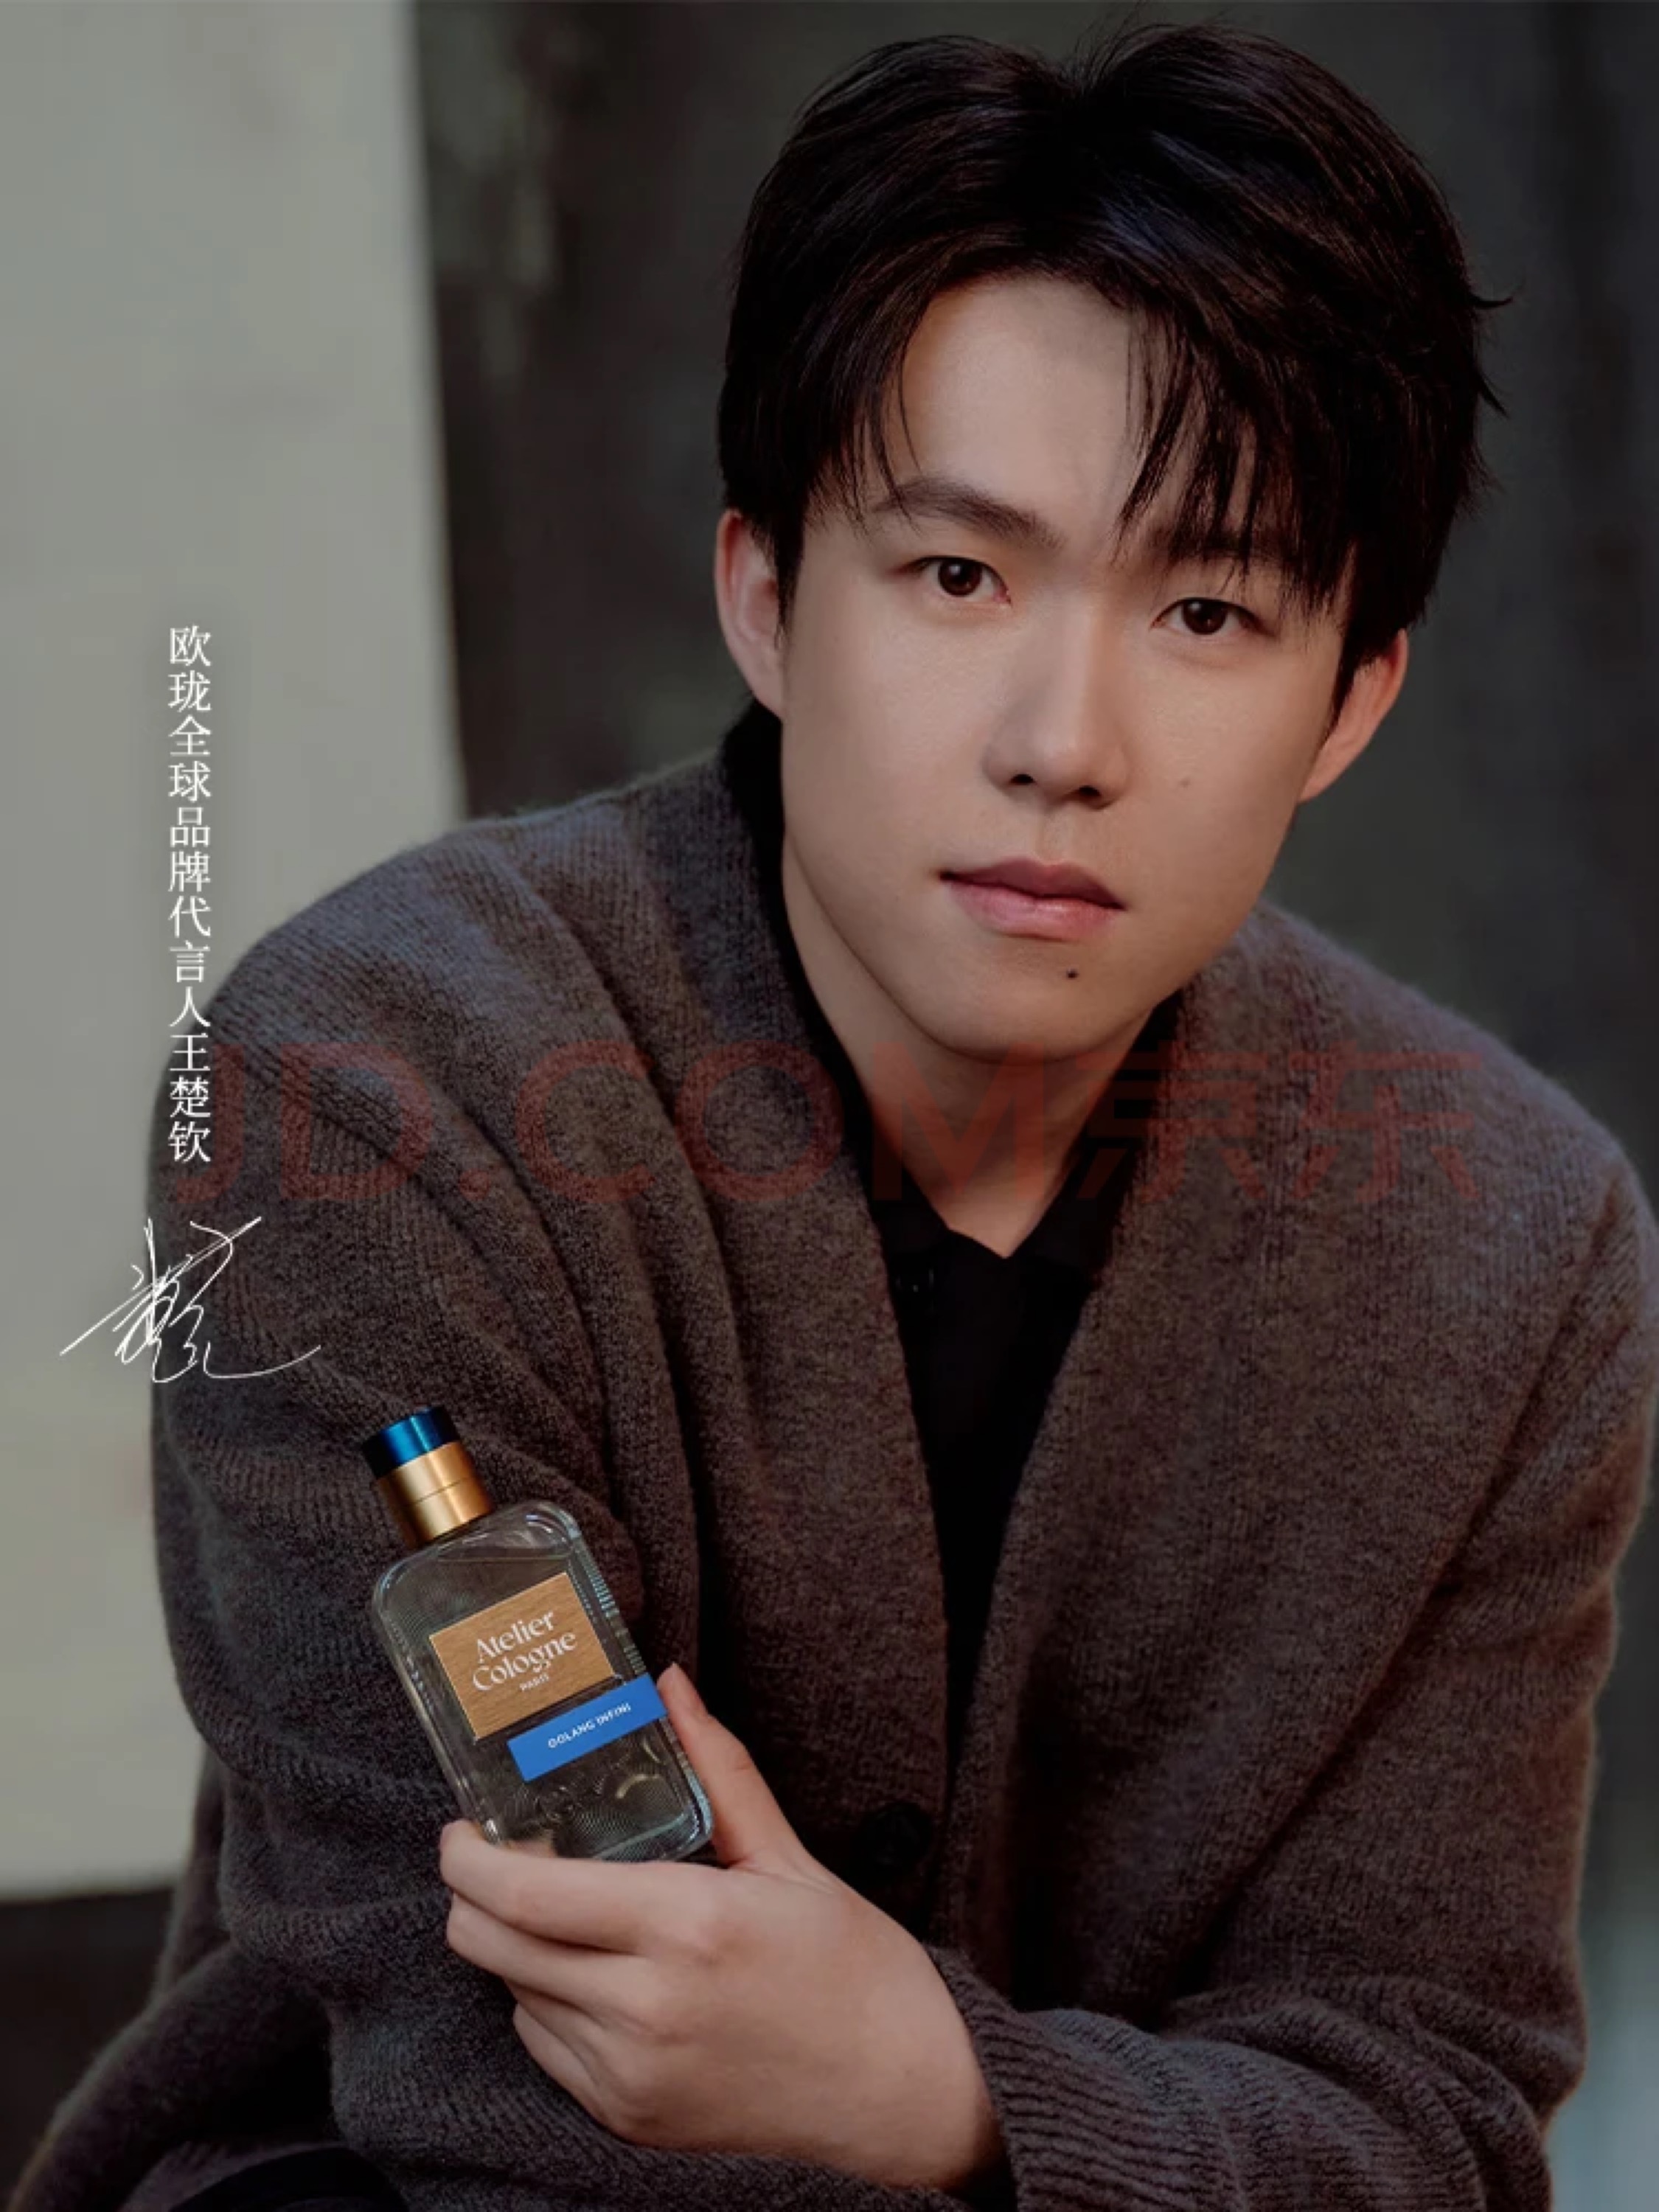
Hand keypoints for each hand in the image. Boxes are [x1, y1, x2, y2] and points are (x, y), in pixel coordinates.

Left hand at [438, 1661, 1005, 2193]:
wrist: (903, 2096)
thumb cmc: (854, 1968)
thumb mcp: (788, 1857)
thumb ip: (717, 1768)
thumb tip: (669, 1683)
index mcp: (686, 1927)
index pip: (525, 1896)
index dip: (469, 1857)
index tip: (461, 1827)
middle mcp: (644, 2009)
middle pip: (492, 1948)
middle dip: (471, 1897)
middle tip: (494, 1857)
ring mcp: (630, 2075)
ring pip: (514, 1997)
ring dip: (518, 1950)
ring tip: (570, 1913)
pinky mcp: (628, 2120)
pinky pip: (547, 2049)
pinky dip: (551, 2004)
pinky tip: (601, 1975)